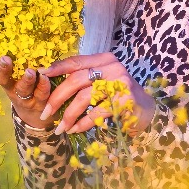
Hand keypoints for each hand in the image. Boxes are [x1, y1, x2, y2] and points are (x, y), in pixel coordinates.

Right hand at [0, 44, 57, 129]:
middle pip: (3, 79)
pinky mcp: (39, 103)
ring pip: (22, 89)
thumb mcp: (19, 71)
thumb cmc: (27, 85)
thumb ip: (20, 56)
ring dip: (25, 80)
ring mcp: (24, 97)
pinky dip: (43, 86)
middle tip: (5, 59)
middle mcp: (11, 87)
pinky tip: (46, 78)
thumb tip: (22, 32)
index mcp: (5, 76)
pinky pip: (41, 94)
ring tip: (29, 72)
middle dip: (3, 69)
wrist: (36, 113)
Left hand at [38, 53, 157, 135]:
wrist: (147, 110)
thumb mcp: (103, 80)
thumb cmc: (119, 95)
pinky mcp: (123, 101)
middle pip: (76, 80)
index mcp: (104, 59)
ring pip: (84, 98)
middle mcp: (112, 67)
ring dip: (69, 115)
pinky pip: (96, 113)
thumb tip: (50, 79)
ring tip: (60, 128)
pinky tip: (75, 130)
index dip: (56, 68)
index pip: (76, 61)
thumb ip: (84, 77)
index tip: (40, 76)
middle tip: (45, 112)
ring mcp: (119, 83)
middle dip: (57, 98)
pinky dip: (83, 123)